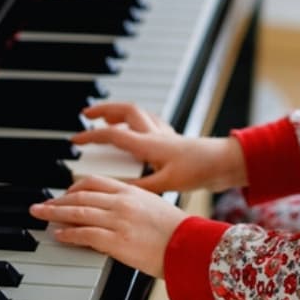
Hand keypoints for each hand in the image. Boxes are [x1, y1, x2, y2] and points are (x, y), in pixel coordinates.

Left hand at [30, 175, 185, 276]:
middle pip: (82, 196)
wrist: (188, 244)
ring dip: (56, 213)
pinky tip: (60, 235)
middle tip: (42, 205)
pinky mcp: (116, 241)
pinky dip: (69, 234)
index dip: (75, 187)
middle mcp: (122, 202)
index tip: (64, 194)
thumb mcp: (153, 205)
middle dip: (58, 200)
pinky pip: (86, 235)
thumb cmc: (176, 228)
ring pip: (79, 212)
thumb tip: (115, 210)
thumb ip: (132, 203)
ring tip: (41, 215)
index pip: (95, 182)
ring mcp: (118, 221)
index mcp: (132, 191)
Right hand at [73, 102, 246, 193]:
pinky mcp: (174, 138)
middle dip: (105, 109)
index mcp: (149, 144)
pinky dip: (139, 120)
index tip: (75, 140)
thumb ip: (140, 187)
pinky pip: (151, 121)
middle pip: (127, 111)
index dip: (91, 136)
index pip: (113, 135)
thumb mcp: (166, 184)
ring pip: (139, 113)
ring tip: (106, 117)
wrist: (225, 162)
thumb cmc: (199, 171)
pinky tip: (138, 128)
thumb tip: (115, 190)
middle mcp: (156, 134)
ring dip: (120, 111)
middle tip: (87, 114)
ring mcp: (166, 133)